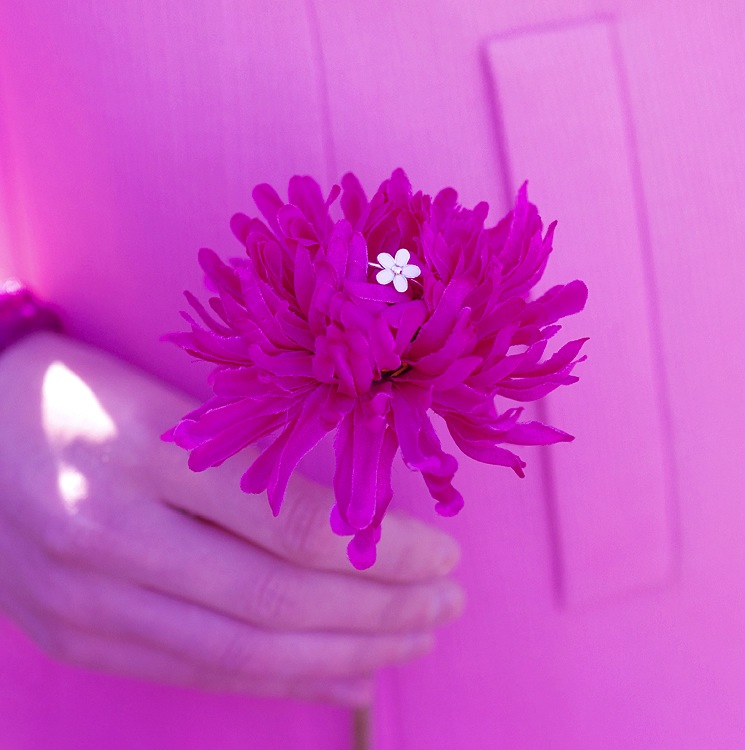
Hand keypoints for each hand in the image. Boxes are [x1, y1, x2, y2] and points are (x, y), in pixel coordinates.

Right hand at [0, 333, 462, 704]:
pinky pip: (201, 674)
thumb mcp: (166, 402)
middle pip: (277, 602)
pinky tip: (347, 675)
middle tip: (449, 604)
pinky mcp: (78, 640)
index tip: (443, 552)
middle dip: (382, 612)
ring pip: (246, 653)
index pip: (291, 523)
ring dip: (348, 653)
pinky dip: (285, 681)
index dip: (383, 548)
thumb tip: (356, 519)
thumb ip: (250, 461)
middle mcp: (111, 537)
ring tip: (416, 640)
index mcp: (141, 455)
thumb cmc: (80, 394)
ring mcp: (87, 603)